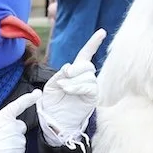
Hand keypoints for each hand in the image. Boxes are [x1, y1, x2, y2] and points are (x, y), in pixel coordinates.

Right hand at [0, 91, 40, 152]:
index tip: (37, 94)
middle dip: (15, 133)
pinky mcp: (19, 150)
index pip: (19, 105)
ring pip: (21, 141)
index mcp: (2, 116)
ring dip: (14, 146)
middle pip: (21, 126)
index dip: (29, 99)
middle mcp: (12, 125)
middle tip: (3, 140)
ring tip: (1, 151)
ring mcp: (17, 137)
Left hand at [40, 28, 105, 144]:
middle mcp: (85, 78)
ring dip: (74, 81)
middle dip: (76, 69)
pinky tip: (69, 91)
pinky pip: (89, 87)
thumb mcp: (51, 84)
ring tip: (64, 88)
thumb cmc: (52, 103)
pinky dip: (78, 87)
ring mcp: (90, 87)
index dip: (93, 43)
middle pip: (87, 65)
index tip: (102, 32)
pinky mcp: (92, 97)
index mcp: (75, 72)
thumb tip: (70, 67)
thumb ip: (60, 74)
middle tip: (65, 76)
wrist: (55, 120)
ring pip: (88, 76)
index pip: (86, 54)